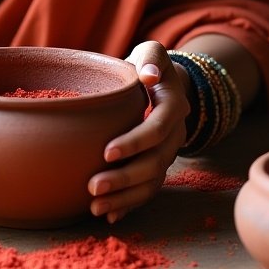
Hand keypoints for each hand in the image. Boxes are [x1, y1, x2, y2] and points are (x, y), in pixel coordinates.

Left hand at [86, 41, 188, 223]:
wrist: (161, 83)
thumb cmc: (149, 65)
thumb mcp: (151, 52)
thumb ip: (151, 58)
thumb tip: (148, 76)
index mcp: (173, 106)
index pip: (157, 128)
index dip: (135, 142)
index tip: (106, 151)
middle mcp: (176, 134)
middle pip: (155, 162)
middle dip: (125, 177)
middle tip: (93, 186)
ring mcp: (169, 153)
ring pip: (152, 182)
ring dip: (126, 197)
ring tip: (96, 207)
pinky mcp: (159, 165)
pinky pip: (148, 189)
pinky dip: (130, 204)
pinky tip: (110, 215)